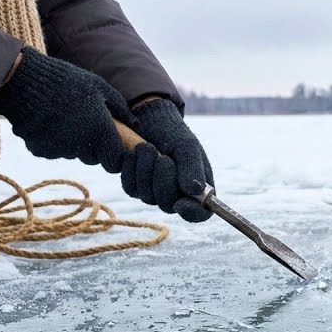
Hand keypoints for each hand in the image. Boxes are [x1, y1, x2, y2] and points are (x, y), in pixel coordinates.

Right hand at [0, 47, 134, 171]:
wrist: (22, 81)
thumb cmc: (65, 80)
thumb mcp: (98, 86)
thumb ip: (119, 108)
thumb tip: (134, 125)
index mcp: (99, 131)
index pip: (114, 161)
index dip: (114, 155)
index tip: (111, 146)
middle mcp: (81, 145)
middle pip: (94, 158)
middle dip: (94, 146)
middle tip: (85, 122)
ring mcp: (59, 150)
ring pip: (73, 153)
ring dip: (73, 141)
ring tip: (64, 115)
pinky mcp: (40, 150)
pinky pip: (53, 150)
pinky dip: (53, 140)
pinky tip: (48, 120)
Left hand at [124, 99, 213, 222]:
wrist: (146, 118)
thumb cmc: (172, 132)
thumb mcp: (187, 146)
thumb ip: (192, 167)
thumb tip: (195, 190)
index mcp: (198, 187)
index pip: (201, 213)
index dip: (192, 213)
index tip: (180, 204)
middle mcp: (177, 194)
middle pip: (168, 206)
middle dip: (163, 181)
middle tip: (163, 158)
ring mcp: (155, 192)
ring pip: (147, 198)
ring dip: (146, 171)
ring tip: (147, 148)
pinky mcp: (135, 186)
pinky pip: (130, 189)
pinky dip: (131, 171)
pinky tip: (134, 154)